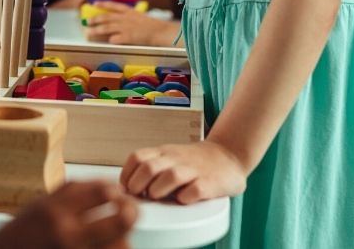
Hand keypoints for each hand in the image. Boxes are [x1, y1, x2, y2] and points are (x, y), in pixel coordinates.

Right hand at [0, 180, 137, 248]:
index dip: (115, 189)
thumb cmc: (15, 239)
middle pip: (120, 220)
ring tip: (116, 236)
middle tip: (131, 211)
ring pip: (121, 246)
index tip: (118, 192)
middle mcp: (66, 233)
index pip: (99, 192)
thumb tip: (103, 187)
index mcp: (53, 210)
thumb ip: (66, 196)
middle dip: (131, 213)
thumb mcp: (36, 208)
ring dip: (123, 239)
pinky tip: (105, 247)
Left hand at [86, 2, 180, 46]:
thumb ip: (129, 18)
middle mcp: (125, 18)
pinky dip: (110, 40)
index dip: (103, 4)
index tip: (94, 3)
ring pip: (106, 28)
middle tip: (87, 22)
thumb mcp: (140, 17)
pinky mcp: (128, 37)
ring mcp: (126, 27)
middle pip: (106, 17)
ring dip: (96, 30)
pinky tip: (107, 42)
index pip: (113, 5)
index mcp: (129, 11)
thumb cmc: (153, 26)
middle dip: (95, 19)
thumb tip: (118, 21)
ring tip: (88, 33)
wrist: (162, 32)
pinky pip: (115, 39)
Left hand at [121, 140, 246, 203]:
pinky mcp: (210, 183)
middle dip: (138, 185)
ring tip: (157, 197)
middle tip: (139, 196)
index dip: (127, 174)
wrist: (228, 155)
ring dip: (159, 190)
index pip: (137, 157)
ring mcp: (193, 170)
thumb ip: (150, 166)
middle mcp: (176, 159)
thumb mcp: (168, 157)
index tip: (125, 188)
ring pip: (171, 176)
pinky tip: (182, 200)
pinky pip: (195, 190)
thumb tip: (127, 187)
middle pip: (149, 167)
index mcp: (163, 152)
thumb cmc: (193, 161)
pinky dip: (186, 198)